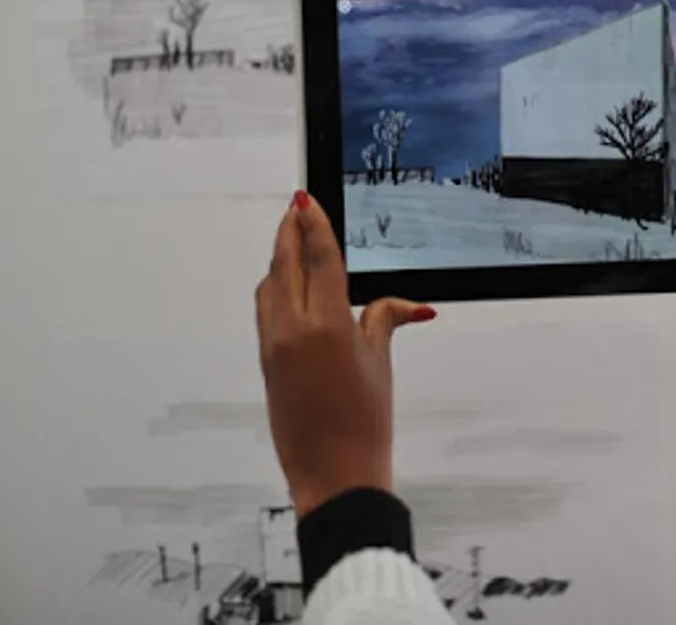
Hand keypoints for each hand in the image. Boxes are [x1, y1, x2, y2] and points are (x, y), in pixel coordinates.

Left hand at [254, 191, 435, 516]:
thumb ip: (385, 320)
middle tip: (295, 207)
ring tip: (291, 240)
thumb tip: (410, 305)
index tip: (308, 201)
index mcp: (327, 324)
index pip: (318, 259)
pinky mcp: (266, 362)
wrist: (334, 473)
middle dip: (289, 232)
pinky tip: (286, 284)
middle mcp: (293, 329)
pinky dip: (274, 288)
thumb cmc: (364, 424)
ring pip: (268, 286)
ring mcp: (273, 346)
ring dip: (279, 259)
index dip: (314, 225)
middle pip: (284, 264)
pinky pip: (265, 311)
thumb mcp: (381, 363)